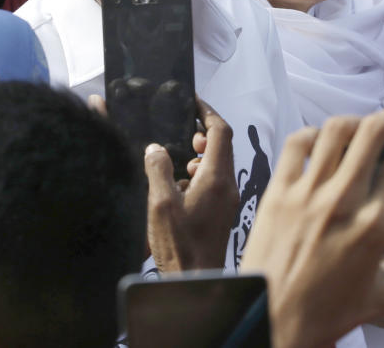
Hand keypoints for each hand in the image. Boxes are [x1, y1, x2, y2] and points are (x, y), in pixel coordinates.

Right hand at [144, 101, 237, 272]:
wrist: (195, 283)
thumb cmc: (180, 248)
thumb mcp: (160, 204)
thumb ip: (158, 170)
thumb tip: (155, 148)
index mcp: (216, 179)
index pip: (220, 131)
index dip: (206, 111)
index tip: (191, 101)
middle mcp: (228, 186)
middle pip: (222, 145)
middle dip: (203, 133)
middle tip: (183, 134)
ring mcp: (228, 201)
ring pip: (220, 164)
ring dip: (201, 155)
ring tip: (180, 161)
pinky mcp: (222, 213)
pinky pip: (216, 182)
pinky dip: (201, 174)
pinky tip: (181, 187)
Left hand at [242, 108, 383, 347]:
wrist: (271, 319)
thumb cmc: (327, 313)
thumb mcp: (383, 299)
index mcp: (375, 225)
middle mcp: (343, 200)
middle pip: (373, 132)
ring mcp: (307, 192)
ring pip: (335, 131)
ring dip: (356, 120)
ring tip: (364, 126)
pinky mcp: (277, 191)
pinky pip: (296, 143)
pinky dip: (313, 133)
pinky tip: (321, 141)